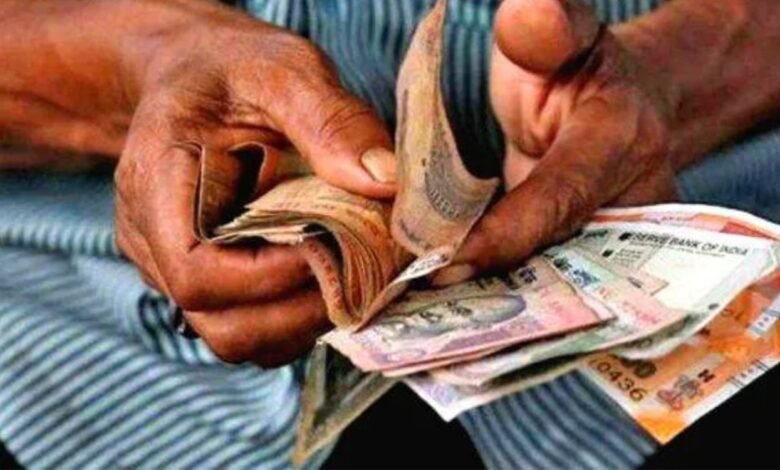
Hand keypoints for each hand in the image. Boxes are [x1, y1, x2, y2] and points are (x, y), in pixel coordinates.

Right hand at [114, 1, 395, 365]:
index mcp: (156, 181)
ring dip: (301, 322)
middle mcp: (152, 237)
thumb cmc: (232, 70)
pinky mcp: (205, 275)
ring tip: (351, 280)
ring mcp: (172, 264)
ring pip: (236, 335)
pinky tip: (330, 280)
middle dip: (297, 311)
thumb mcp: (284, 69)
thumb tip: (384, 183)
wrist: (198, 78)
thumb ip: (330, 120)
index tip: (332, 247)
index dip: (270, 278)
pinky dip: (294, 317)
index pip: (195, 271)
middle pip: (217, 322)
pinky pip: (247, 322)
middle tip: (359, 275)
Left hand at [435, 0, 676, 283]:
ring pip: (551, 283)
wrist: (618, 98)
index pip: (559, 198)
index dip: (504, 235)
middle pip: (558, 259)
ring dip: (492, 302)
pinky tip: (446, 309)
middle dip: (493, 289)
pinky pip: (543, 283)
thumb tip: (533, 7)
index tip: (444, 262)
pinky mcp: (584, 256)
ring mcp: (610, 238)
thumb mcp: (559, 34)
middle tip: (421, 304)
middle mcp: (627, 201)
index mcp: (620, 140)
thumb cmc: (574, 61)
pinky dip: (498, 296)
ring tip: (425, 319)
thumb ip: (546, 27)